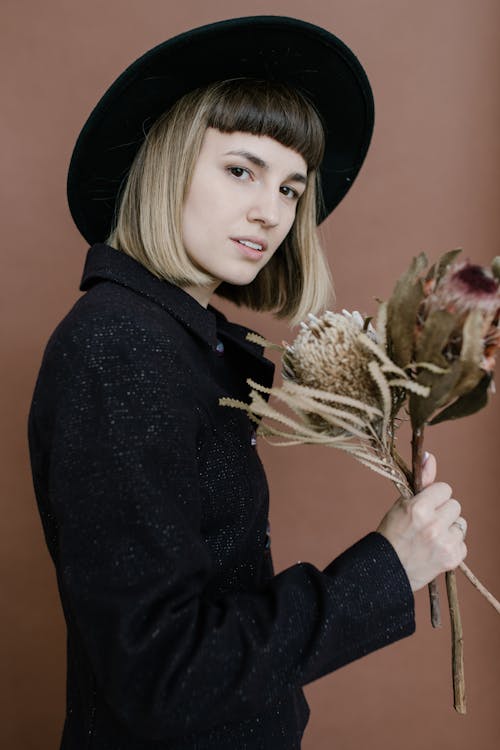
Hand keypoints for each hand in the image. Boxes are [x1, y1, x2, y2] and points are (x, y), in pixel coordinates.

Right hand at [376, 453, 466, 591]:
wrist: (387, 570)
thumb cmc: (392, 533)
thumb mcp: (402, 504)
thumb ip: (422, 481)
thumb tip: (430, 456)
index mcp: (418, 508)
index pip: (445, 489)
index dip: (435, 496)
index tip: (426, 504)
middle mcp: (433, 525)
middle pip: (455, 505)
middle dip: (443, 512)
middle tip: (428, 522)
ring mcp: (444, 543)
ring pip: (461, 523)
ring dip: (449, 528)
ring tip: (432, 536)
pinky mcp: (452, 558)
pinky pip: (463, 543)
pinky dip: (452, 546)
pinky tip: (436, 549)